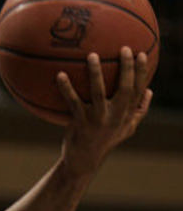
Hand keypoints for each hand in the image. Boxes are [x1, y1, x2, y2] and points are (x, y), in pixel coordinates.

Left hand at [59, 46, 152, 175]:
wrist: (84, 161)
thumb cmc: (105, 141)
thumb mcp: (126, 129)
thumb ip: (138, 111)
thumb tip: (149, 91)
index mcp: (126, 115)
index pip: (138, 90)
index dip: (141, 72)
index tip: (140, 54)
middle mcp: (115, 117)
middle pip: (125, 89)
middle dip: (126, 68)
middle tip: (124, 49)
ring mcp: (97, 119)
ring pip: (98, 92)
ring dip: (95, 73)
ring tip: (91, 55)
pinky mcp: (80, 123)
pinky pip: (73, 101)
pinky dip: (66, 88)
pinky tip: (60, 74)